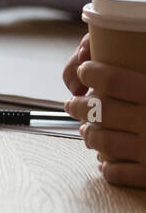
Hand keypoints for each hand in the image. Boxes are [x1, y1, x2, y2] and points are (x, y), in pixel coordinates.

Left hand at [64, 33, 145, 188]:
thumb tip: (139, 38)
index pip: (111, 79)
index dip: (91, 72)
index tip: (85, 71)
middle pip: (98, 111)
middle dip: (78, 106)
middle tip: (73, 104)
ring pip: (102, 141)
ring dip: (89, 135)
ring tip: (86, 130)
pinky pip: (118, 174)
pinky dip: (107, 168)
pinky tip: (106, 163)